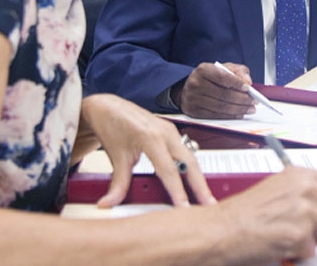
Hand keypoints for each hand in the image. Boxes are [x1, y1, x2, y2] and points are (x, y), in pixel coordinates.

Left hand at [79, 94, 214, 207]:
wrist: (107, 106)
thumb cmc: (112, 125)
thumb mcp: (116, 157)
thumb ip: (118, 183)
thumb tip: (110, 203)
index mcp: (151, 137)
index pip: (168, 170)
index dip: (178, 191)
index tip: (184, 208)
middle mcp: (165, 132)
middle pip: (189, 163)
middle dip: (200, 186)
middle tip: (209, 205)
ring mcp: (170, 130)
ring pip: (190, 157)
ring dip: (198, 177)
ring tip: (205, 198)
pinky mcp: (170, 131)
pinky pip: (184, 151)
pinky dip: (191, 168)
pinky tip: (194, 182)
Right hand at [173, 62, 255, 118]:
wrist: (190, 87)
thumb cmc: (210, 77)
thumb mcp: (224, 68)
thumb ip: (238, 71)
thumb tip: (247, 81)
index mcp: (203, 70)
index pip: (222, 77)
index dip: (237, 83)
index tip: (248, 88)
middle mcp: (196, 83)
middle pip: (223, 94)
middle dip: (242, 99)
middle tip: (253, 101)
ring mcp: (193, 99)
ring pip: (220, 107)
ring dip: (238, 109)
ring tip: (250, 109)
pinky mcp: (193, 111)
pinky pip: (215, 116)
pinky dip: (230, 116)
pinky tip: (239, 114)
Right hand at [216, 168, 316, 261]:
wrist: (222, 229)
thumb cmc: (244, 213)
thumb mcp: (278, 189)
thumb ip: (306, 193)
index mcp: (301, 175)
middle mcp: (305, 189)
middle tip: (315, 229)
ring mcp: (304, 211)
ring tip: (296, 236)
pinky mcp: (299, 234)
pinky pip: (315, 249)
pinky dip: (300, 252)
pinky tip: (283, 243)